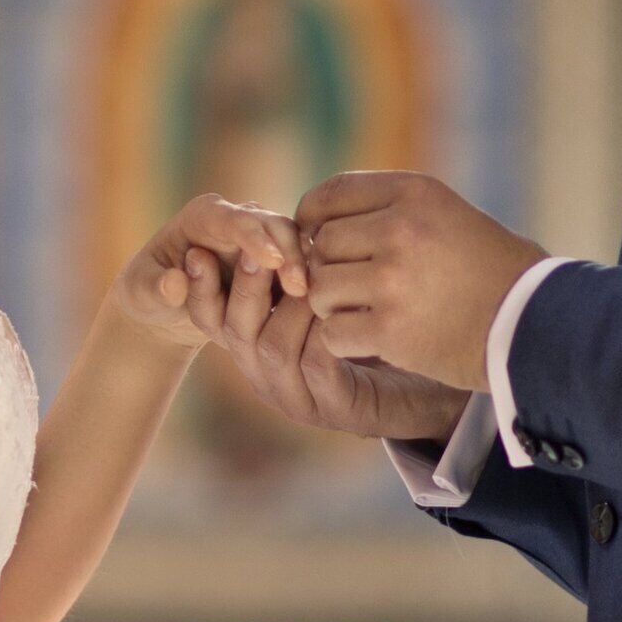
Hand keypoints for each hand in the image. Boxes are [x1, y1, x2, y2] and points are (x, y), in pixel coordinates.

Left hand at [113, 193, 306, 353]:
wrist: (166, 308)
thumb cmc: (148, 293)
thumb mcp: (140, 293)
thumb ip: (156, 289)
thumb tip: (175, 284)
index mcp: (203, 216)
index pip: (234, 219)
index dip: (254, 238)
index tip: (272, 262)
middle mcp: (238, 220)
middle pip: (275, 226)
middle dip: (290, 254)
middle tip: (300, 289)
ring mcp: (261, 240)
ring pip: (295, 246)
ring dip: (304, 271)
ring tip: (310, 300)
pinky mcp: (277, 263)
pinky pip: (301, 267)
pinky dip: (310, 283)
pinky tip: (318, 305)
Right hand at [211, 274, 466, 443]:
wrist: (425, 379)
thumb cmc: (369, 323)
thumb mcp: (321, 292)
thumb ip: (291, 269)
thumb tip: (264, 214)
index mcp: (255, 346)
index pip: (209, 320)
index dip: (199, 290)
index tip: (197, 253)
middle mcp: (268, 376)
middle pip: (236, 333)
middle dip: (244, 288)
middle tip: (258, 253)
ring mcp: (300, 397)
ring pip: (274, 348)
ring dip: (290, 303)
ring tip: (309, 271)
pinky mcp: (336, 407)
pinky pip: (319, 364)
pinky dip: (328, 327)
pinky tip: (346, 300)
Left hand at [296, 172, 547, 389]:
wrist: (534, 324)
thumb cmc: (493, 271)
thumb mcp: (448, 215)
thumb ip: (390, 211)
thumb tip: (318, 224)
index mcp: (415, 193)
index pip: (332, 193)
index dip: (313, 217)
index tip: (317, 238)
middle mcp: (400, 230)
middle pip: (323, 244)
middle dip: (330, 267)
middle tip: (353, 286)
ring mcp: (393, 281)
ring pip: (320, 289)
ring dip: (334, 306)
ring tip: (364, 312)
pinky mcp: (391, 330)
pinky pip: (334, 332)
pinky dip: (345, 340)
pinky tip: (371, 339)